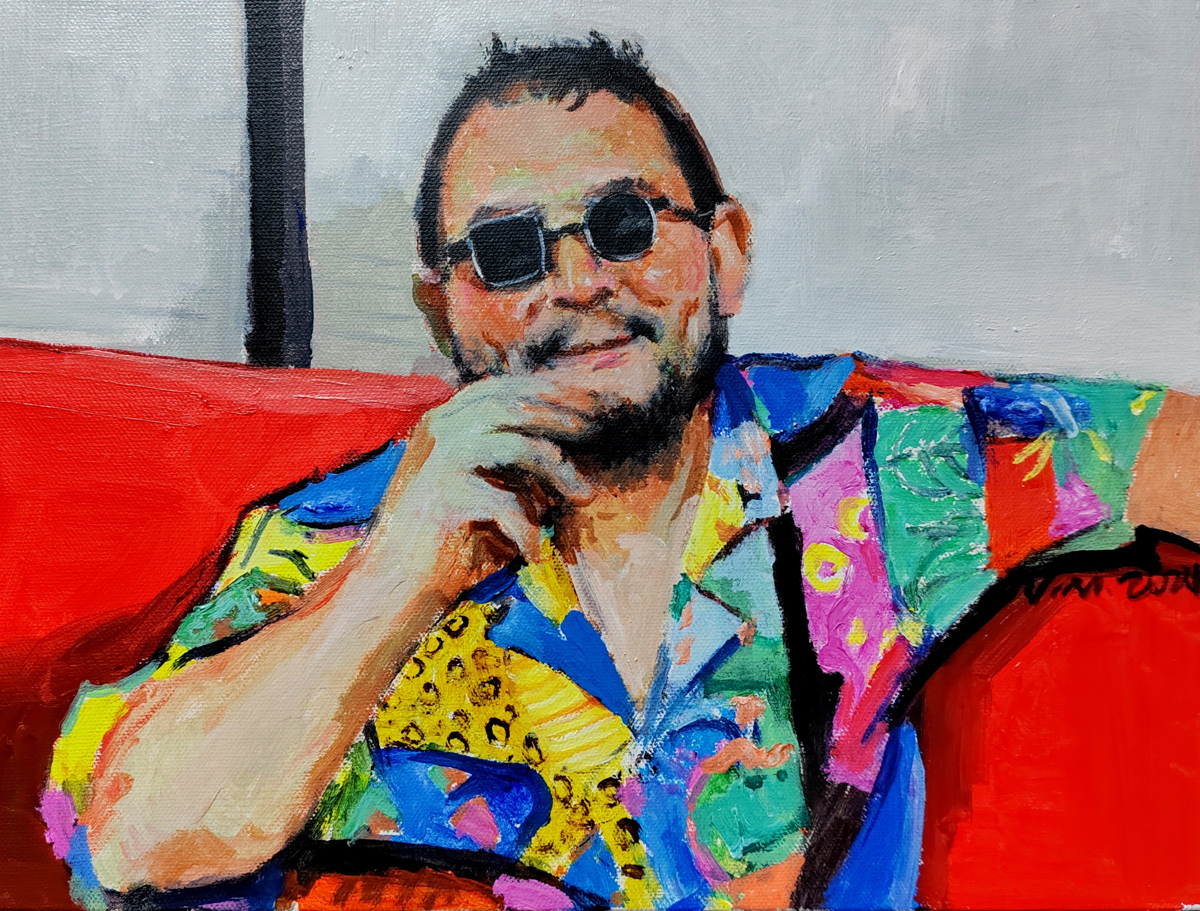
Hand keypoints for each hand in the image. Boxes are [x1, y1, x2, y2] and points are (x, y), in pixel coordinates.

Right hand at [365, 373, 597, 603]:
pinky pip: (508, 504)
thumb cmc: (443, 541)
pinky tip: (534, 553)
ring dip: (559, 470)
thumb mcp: (480, 488)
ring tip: (583, 496)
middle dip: (561, 416)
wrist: (391, 588)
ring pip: (518, 446)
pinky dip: (528, 530)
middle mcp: (437, 431)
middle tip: (594, 433)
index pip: (501, 389)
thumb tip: (568, 446)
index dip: (546, 393)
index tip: (585, 407)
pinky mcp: (443, 498)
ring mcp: (438, 462)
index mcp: (441, 422)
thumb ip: (511, 463)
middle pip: (513, 404)